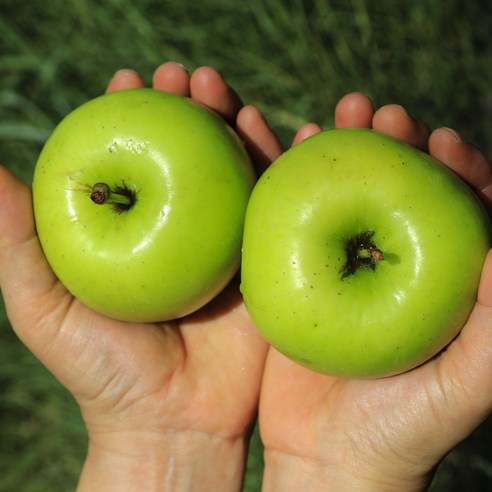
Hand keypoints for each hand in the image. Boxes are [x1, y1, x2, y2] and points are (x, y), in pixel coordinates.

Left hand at [0, 62, 281, 491]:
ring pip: (235, 171)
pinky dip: (278, 167)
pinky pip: (276, 207)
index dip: (127, 111)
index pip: (131, 155)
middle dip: (189, 107)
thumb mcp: (40, 301)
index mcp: (132, 229)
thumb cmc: (101, 368)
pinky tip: (278, 132)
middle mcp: (181, 229)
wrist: (172, 424)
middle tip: (185, 77)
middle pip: (188, 154)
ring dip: (234, 125)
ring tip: (226, 95)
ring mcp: (227, 243)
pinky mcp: (265, 261)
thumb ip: (13, 237)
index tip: (128, 79)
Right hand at [259, 94, 491, 491]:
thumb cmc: (405, 428)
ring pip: (339, 199)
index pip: (457, 208)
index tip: (436, 137)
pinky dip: (286, 190)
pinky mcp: (296, 279)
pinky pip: (291, 225)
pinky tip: (283, 156)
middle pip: (394, 191)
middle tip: (375, 111)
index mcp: (440, 281)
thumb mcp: (469, 383)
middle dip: (389, 145)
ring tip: (328, 121)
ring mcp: (341, 269)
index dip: (453, 167)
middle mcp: (392, 267)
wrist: (330, 458)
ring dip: (336, 156)